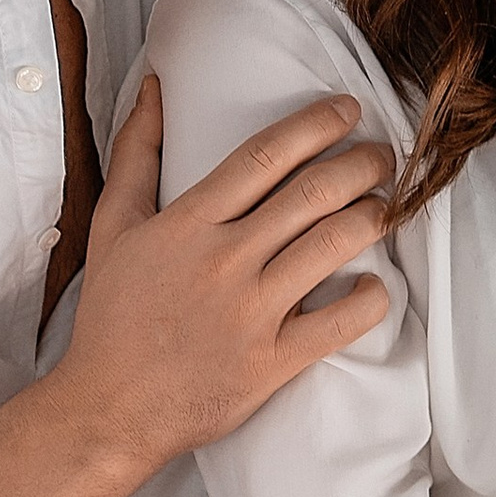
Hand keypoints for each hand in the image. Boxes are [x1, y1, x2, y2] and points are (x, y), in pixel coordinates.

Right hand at [58, 76, 393, 481]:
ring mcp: (252, 312)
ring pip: (333, 245)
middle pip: (312, 193)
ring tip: (389, 206)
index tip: (349, 109)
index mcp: (189, 223)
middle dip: (362, 164)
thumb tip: (153, 86)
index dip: (316, 124)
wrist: (107, 410)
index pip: (264, 156)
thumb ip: (135, 153)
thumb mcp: (112, 227)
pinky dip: (371, 298)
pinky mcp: (272, 362)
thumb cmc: (111, 318)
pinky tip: (377, 283)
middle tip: (385, 155)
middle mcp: (225, 261)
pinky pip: (340, 323)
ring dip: (374, 216)